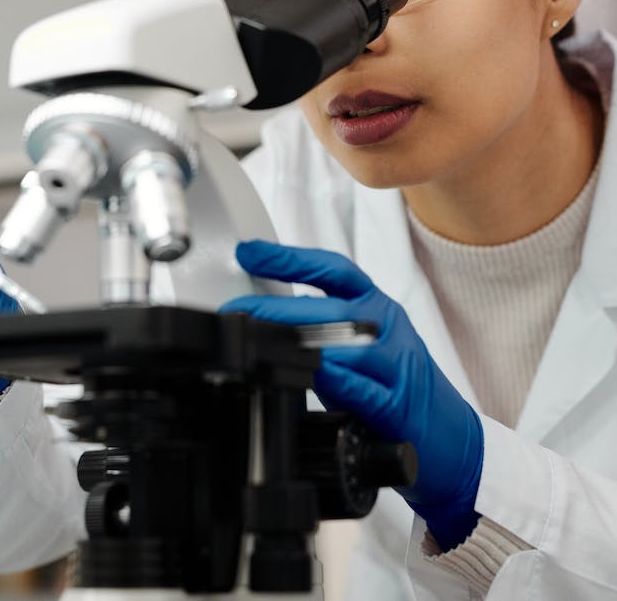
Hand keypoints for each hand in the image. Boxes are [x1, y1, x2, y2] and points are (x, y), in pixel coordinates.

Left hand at [222, 240, 482, 550]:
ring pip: (347, 343)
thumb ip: (321, 326)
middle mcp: (387, 327)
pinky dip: (334, 380)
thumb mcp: (359, 344)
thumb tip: (263, 313)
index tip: (250, 251)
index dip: (290, 258)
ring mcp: (396, 365)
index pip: (333, 270)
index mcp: (375, 307)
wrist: (450, 438)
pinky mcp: (398, 405)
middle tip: (239, 310)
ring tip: (260, 339)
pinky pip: (363, 388)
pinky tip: (310, 374)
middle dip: (278, 308)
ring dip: (299, 342)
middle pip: (330, 307)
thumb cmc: (395, 386)